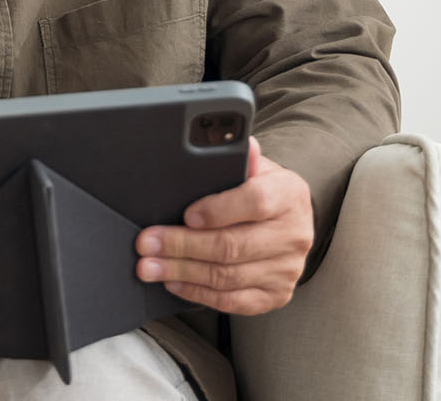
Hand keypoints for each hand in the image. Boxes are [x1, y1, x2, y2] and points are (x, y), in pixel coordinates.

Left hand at [134, 138, 314, 314]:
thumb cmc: (263, 191)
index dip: (217, 210)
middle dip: (181, 245)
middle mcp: (294, 234)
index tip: (186, 214)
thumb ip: (240, 158)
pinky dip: (198, 292)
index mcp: (289, 195)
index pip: (255, 202)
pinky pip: (233, 301)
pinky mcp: (277, 295)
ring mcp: (287, 269)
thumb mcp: (255, 168)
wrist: (289, 222)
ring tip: (150, 266)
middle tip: (146, 243)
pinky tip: (174, 282)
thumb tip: (232, 140)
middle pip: (232, 245)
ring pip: (228, 276)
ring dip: (182, 272)